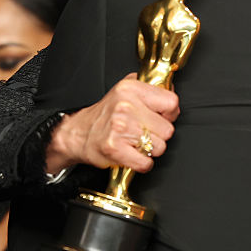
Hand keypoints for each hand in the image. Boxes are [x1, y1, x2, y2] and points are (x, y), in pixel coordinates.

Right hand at [45, 73, 179, 174]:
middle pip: (168, 129)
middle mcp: (126, 106)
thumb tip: (172, 89)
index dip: (169, 114)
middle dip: (159, 135)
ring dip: (150, 149)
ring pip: (159, 147)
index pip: (171, 102)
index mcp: (131, 89)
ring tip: (135, 141)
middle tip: (143, 131)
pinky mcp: (115, 148)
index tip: (159, 117)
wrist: (78, 134)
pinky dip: (142, 163)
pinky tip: (132, 154)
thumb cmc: (105, 114)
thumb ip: (149, 87)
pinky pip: (146, 163)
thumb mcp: (125, 90)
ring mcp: (120, 127)